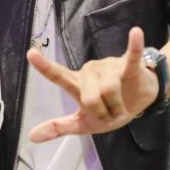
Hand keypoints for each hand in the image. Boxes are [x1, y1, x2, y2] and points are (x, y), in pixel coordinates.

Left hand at [26, 27, 158, 142]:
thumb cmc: (109, 110)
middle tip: (110, 114)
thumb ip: (59, 128)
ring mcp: (109, 66)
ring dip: (118, 107)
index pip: (58, 75)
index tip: (30, 53)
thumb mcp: (83, 123)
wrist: (138, 104)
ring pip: (110, 90)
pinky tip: (135, 33)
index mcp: (77, 84)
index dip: (44, 66)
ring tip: (122, 107)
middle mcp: (90, 71)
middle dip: (103, 113)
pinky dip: (134, 46)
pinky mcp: (129, 65)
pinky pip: (131, 56)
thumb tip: (32, 136)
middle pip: (91, 98)